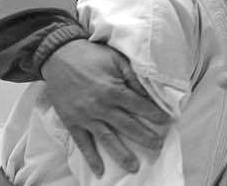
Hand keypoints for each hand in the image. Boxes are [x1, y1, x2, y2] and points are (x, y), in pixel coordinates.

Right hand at [41, 39, 170, 175]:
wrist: (58, 56)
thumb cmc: (90, 55)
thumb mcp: (115, 59)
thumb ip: (133, 76)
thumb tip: (149, 92)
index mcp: (113, 90)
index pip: (140, 106)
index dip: (155, 115)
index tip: (168, 123)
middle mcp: (101, 107)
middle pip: (128, 127)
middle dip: (145, 138)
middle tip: (158, 147)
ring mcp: (86, 117)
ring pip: (108, 139)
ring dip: (122, 155)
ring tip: (135, 167)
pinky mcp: (72, 122)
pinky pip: (83, 143)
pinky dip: (91, 158)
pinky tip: (100, 171)